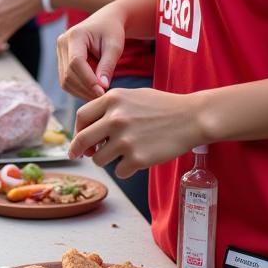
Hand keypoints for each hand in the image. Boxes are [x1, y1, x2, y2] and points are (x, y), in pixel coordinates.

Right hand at [57, 9, 127, 101]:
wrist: (105, 21)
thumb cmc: (112, 31)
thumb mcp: (115, 46)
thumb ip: (107, 66)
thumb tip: (102, 87)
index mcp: (75, 35)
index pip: (76, 62)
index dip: (88, 80)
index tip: (103, 91)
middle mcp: (62, 43)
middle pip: (68, 74)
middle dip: (85, 88)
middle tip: (103, 97)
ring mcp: (59, 52)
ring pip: (65, 80)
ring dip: (81, 91)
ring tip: (99, 95)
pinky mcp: (61, 60)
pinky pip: (66, 80)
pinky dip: (78, 88)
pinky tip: (92, 90)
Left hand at [67, 87, 202, 176]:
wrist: (192, 118)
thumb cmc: (162, 107)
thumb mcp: (131, 96)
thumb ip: (109, 107)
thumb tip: (88, 127)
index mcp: (112, 100)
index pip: (81, 117)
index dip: (77, 130)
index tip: (79, 139)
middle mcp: (115, 119)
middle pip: (83, 140)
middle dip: (77, 150)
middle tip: (76, 156)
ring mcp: (125, 140)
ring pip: (99, 160)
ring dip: (106, 160)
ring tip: (122, 154)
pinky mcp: (137, 158)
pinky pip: (119, 171)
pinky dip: (125, 169)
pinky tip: (138, 160)